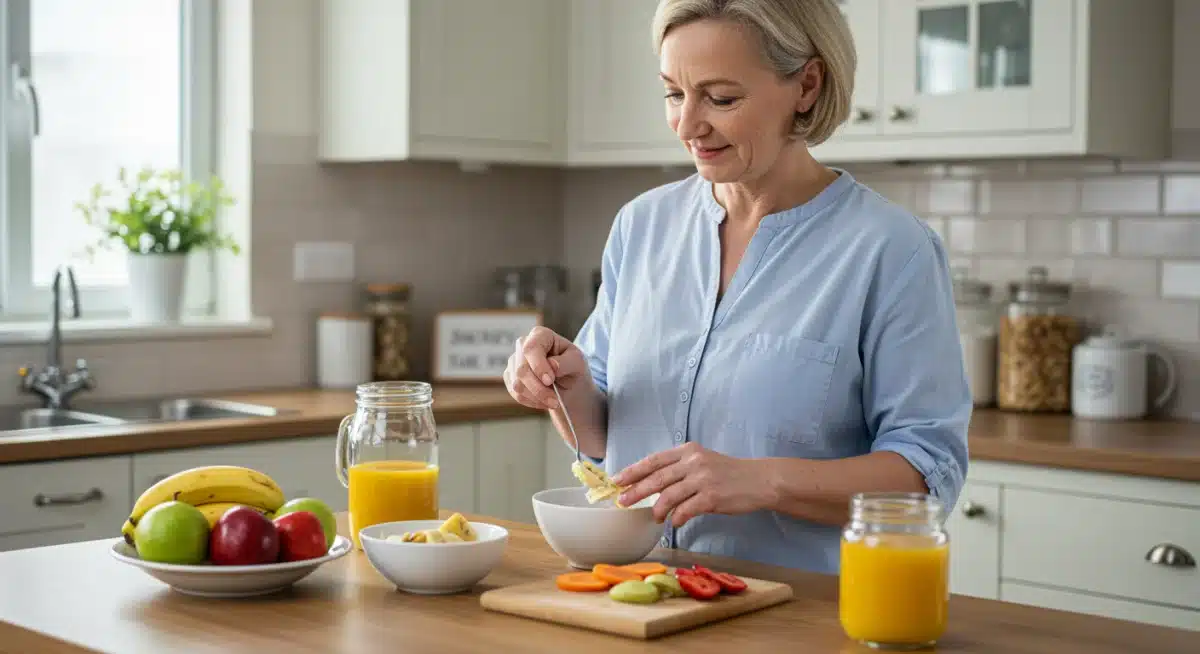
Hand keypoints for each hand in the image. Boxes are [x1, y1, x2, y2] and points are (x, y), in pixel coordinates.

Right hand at [502, 326, 590, 410]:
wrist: (569, 386)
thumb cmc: (574, 369)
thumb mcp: (578, 363)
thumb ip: (565, 362)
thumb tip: (551, 365)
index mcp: (541, 335)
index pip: (531, 348)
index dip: (538, 366)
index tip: (550, 381)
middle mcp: (523, 345)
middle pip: (522, 369)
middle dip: (539, 389)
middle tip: (555, 401)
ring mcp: (514, 361)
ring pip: (517, 384)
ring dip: (536, 397)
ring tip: (552, 401)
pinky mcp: (510, 377)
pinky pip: (515, 393)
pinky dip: (531, 401)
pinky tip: (543, 401)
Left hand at [611, 442, 776, 526]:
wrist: (759, 480)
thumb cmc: (728, 473)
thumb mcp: (703, 462)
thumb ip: (679, 469)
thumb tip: (651, 484)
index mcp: (688, 450)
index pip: (654, 460)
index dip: (633, 470)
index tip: (617, 480)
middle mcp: (694, 462)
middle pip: (657, 478)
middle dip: (636, 490)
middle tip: (622, 501)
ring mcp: (703, 479)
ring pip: (669, 496)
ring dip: (657, 509)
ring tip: (654, 517)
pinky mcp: (712, 497)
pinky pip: (686, 510)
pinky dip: (677, 518)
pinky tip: (675, 522)